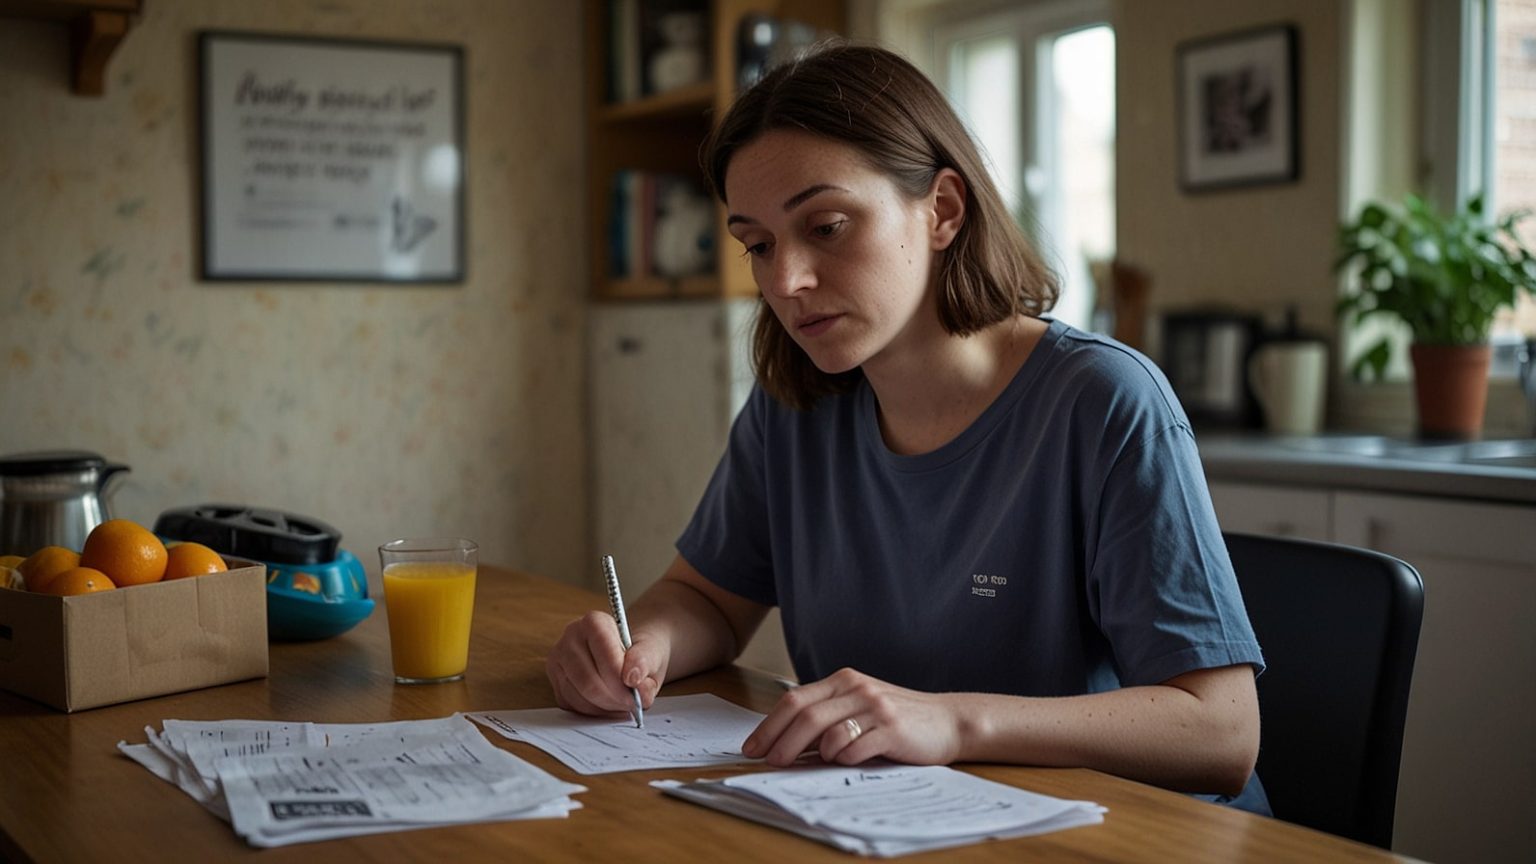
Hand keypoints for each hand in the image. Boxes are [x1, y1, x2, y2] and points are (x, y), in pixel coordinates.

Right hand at [546, 610, 667, 717]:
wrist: (630, 655)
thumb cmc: (639, 652)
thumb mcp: (651, 652)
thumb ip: (646, 662)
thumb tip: (634, 679)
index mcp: (594, 621)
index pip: (603, 652)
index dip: (620, 678)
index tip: (636, 693)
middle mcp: (571, 637)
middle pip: (588, 680)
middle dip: (614, 698)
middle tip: (633, 705)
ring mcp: (558, 660)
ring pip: (579, 696)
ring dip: (605, 707)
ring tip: (623, 703)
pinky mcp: (555, 682)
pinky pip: (572, 706)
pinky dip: (594, 712)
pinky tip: (609, 705)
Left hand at [742, 668, 965, 766]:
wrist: (947, 721)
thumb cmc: (897, 719)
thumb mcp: (859, 709)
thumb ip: (827, 720)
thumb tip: (785, 745)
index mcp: (843, 681)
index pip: (795, 700)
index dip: (769, 725)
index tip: (752, 747)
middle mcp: (856, 688)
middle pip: (804, 714)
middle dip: (779, 740)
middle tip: (768, 762)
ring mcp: (874, 706)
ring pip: (826, 730)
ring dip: (808, 752)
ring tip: (802, 764)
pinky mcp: (891, 727)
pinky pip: (854, 745)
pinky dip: (840, 757)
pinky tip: (840, 761)